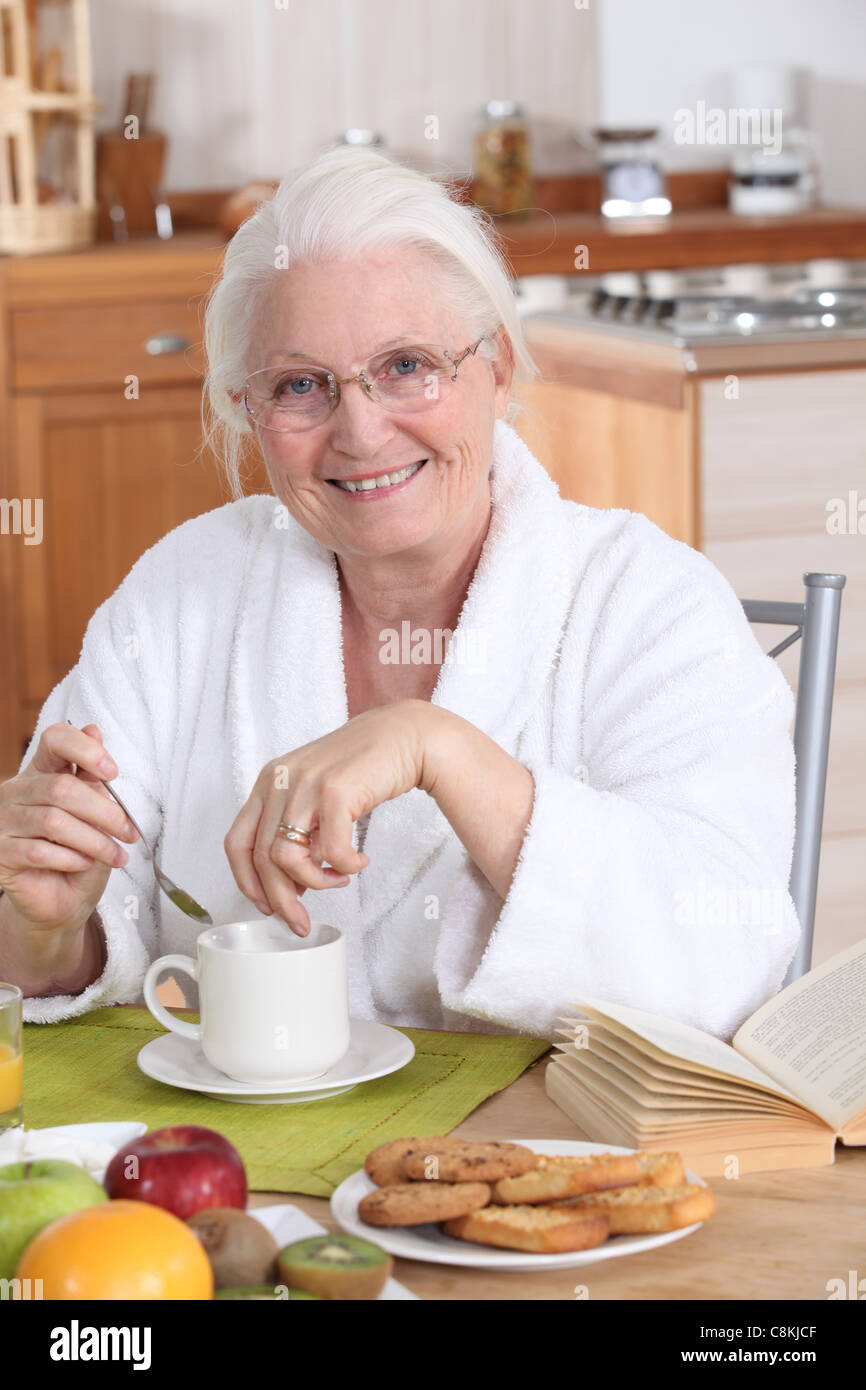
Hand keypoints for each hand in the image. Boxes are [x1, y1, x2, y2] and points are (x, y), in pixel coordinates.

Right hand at [0, 722, 139, 934]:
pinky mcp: (1, 854)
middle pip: (61, 789)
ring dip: (94, 841)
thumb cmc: (81, 852)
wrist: (62, 899)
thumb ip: (92, 777)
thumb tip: (93, 729)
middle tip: (129, 832)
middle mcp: (16, 792)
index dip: (85, 749)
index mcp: (41, 773)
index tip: (112, 772)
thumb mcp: (94, 812)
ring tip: (117, 855)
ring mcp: (4, 821)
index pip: (55, 740)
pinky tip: (85, 864)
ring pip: (54, 822)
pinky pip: (39, 852)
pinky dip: (70, 858)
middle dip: (104, 812)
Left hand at [224, 700, 434, 934]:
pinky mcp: (336, 791)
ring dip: (314, 883)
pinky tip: (359, 861)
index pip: (236, 842)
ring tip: (338, 881)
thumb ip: (299, 829)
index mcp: (269, 781)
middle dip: (281, 900)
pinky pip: (330, 852)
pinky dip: (345, 867)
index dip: (248, 882)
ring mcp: (306, 784)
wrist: (406, 736)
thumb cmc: (365, 767)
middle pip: (260, 857)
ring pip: (286, 858)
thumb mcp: (317, 794)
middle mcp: (280, 780)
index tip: (267, 905)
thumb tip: (290, 881)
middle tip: (300, 920)